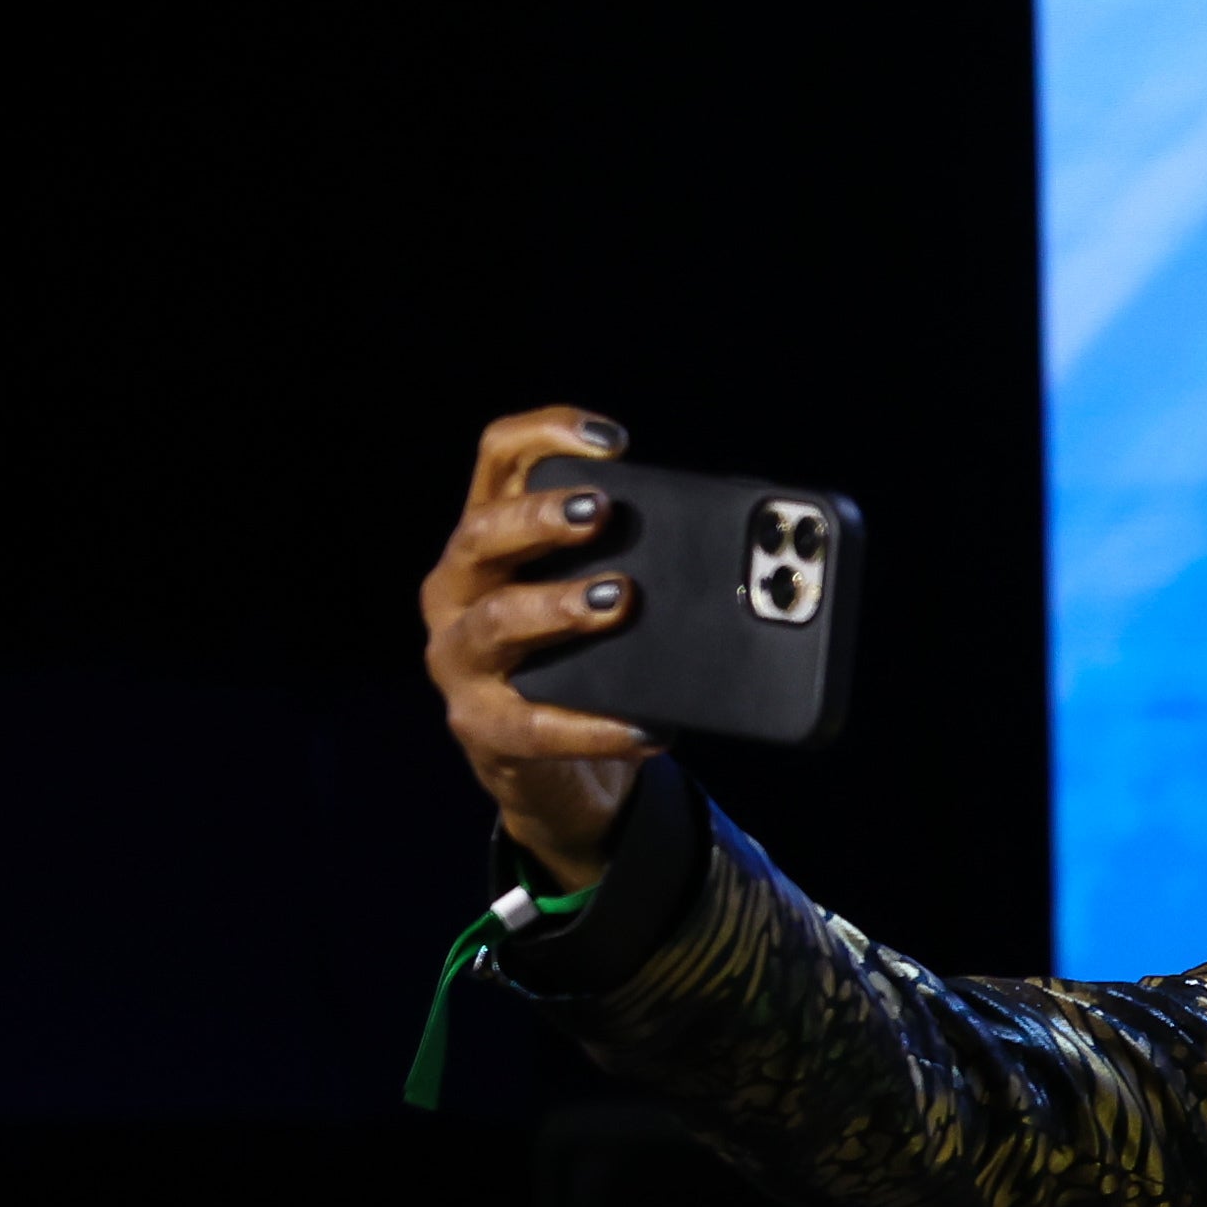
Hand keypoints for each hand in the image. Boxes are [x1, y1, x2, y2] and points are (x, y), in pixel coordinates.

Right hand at [421, 405, 662, 884]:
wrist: (553, 771)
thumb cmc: (584, 666)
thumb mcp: (604, 604)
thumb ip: (641, 565)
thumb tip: (749, 558)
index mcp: (488, 542)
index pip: (498, 460)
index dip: (545, 434)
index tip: (612, 440)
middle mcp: (457, 589)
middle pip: (481, 532)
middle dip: (541, 518)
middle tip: (602, 510)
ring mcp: (459, 659)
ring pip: (498, 619)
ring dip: (560, 605)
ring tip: (620, 600)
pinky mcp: (483, 727)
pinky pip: (536, 725)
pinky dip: (597, 725)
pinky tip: (649, 727)